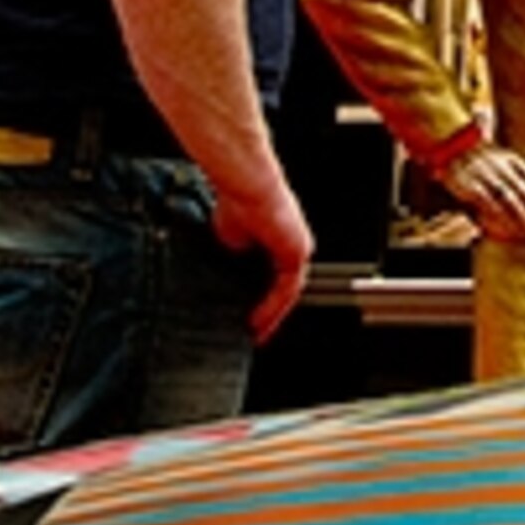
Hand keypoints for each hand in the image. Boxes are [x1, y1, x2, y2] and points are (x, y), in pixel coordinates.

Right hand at [209, 180, 315, 343]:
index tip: (247, 321)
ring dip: (272, 315)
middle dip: (268, 315)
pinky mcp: (298, 253)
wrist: (247, 188)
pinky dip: (273, 307)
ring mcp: (298, 250)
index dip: (262, 302)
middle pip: (282, 290)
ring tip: (256, 334)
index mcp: (278, 243)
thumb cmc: (237, 205)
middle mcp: (293, 247)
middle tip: (253, 336)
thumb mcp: (232, 243)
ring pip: (287, 293)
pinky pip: (287, 288)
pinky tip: (258, 321)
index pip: (273, 281)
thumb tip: (225, 282)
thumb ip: (236, 262)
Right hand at [443, 145, 524, 240]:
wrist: (449, 143)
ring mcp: (485, 174)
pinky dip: (495, 212)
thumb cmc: (476, 155)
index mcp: (510, 158)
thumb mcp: (498, 156)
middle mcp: (500, 166)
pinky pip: (486, 200)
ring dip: (519, 213)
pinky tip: (503, 223)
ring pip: (507, 196)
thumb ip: (514, 171)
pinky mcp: (469, 183)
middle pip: (522, 189)